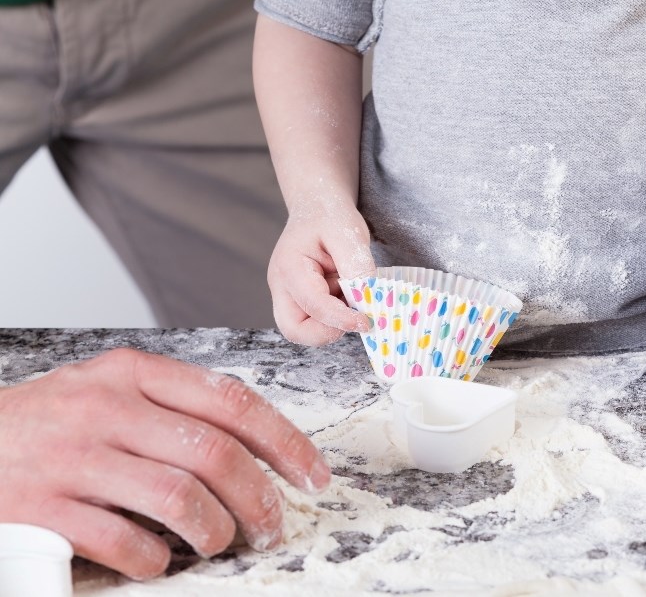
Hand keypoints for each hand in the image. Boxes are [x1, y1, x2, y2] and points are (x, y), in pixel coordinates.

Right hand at [0, 349, 330, 578]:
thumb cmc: (45, 424)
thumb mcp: (107, 391)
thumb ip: (172, 407)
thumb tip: (254, 447)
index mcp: (131, 373)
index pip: (231, 400)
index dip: (285, 442)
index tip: (313, 475)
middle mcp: (105, 408)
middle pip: (215, 453)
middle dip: (259, 498)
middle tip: (270, 526)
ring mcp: (72, 458)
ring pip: (179, 498)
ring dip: (214, 531)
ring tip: (217, 542)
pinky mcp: (43, 507)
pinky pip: (125, 541)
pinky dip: (154, 560)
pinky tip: (155, 560)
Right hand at [268, 203, 375, 345]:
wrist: (319, 208)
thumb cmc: (329, 216)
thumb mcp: (345, 231)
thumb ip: (356, 263)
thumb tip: (368, 294)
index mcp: (289, 268)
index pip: (313, 305)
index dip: (341, 318)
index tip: (367, 321)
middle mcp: (283, 287)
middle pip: (295, 330)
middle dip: (328, 332)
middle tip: (357, 318)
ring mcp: (292, 296)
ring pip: (308, 330)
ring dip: (337, 323)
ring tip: (356, 297)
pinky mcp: (305, 302)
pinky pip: (320, 321)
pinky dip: (340, 317)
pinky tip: (353, 296)